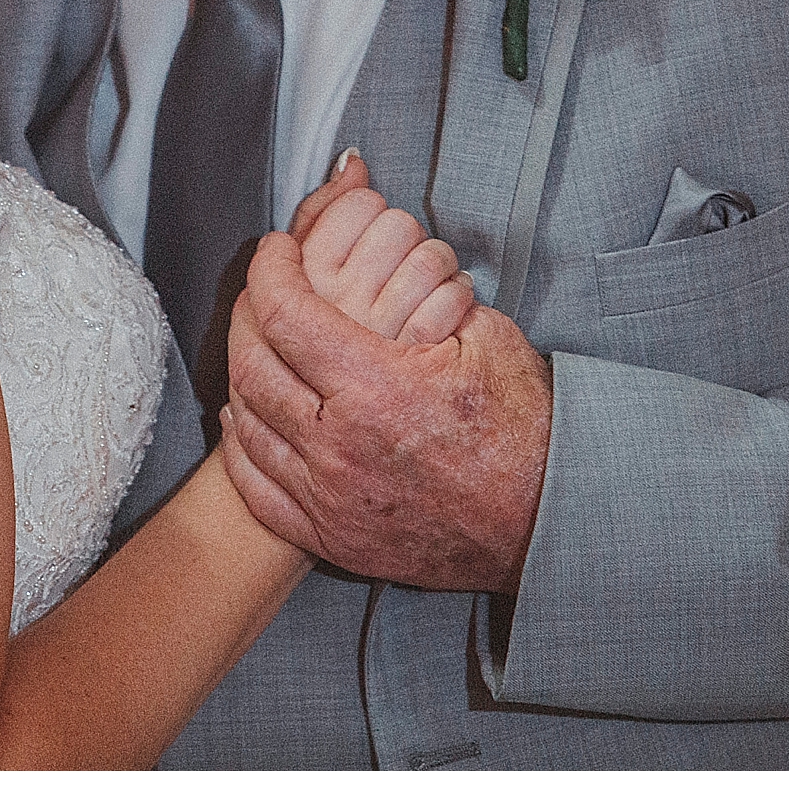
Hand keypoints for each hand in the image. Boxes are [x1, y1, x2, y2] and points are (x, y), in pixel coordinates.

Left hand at [221, 231, 552, 591]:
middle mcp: (341, 447)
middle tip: (264, 286)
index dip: (271, 267)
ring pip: (248, 423)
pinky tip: (246, 415)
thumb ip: (425, 287)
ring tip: (257, 339)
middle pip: (252, 363)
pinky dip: (242, 446)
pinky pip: (257, 489)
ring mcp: (332, 500)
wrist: (546, 521)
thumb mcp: (484, 334)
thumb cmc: (523, 427)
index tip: (278, 249)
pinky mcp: (334, 539)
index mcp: (378, 386)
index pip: (284, 311)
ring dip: (242, 371)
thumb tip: (387, 251)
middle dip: (248, 311)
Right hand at [287, 152, 475, 348]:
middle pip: (391, 223)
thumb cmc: (337, 366)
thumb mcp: (309, 288)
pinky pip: (453, 293)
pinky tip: (445, 321)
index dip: (365, 216)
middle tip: (390, 276)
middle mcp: (335, 309)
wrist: (368, 452)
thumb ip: (322, 217)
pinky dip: (457, 300)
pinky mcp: (420, 361)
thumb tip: (349, 161)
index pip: (351, 206)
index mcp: (302, 288)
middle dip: (400, 242)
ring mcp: (378, 334)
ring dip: (434, 271)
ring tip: (418, 300)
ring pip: (428, 254)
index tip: (360, 241)